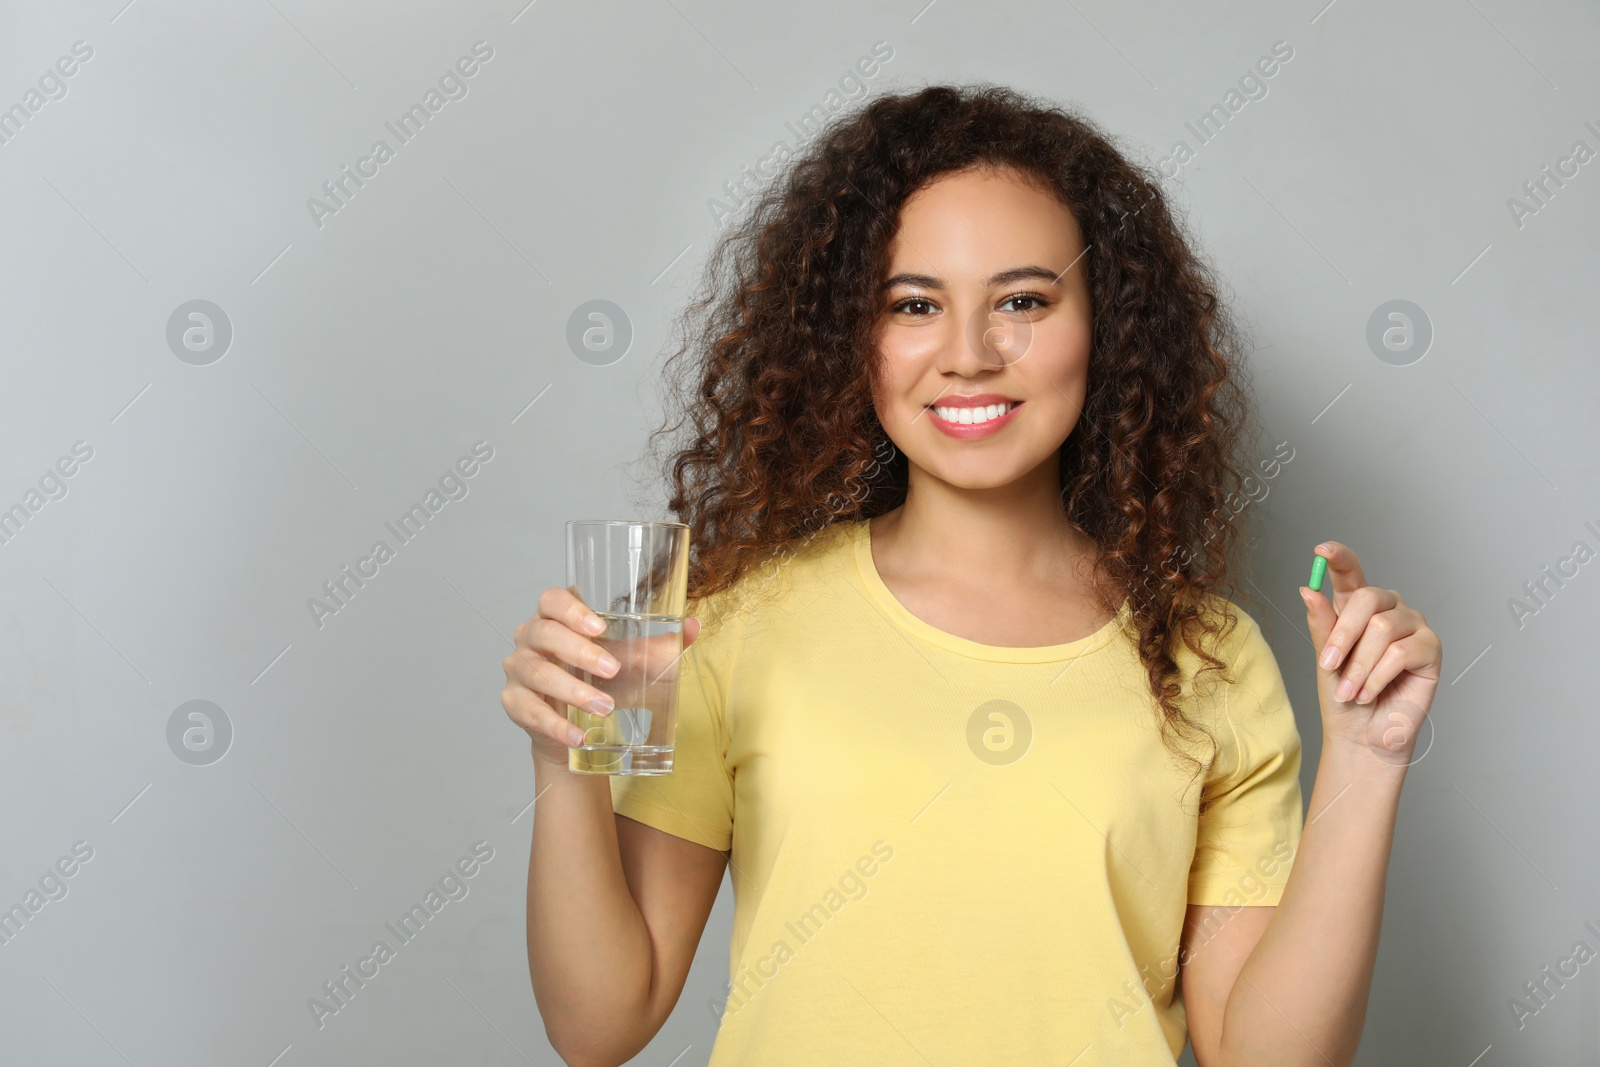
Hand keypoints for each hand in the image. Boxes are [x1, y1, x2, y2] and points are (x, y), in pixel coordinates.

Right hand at [502, 585, 700, 766]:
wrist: (576, 729)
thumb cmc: (600, 682)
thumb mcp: (629, 663)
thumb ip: (656, 646)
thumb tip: (692, 627)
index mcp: (555, 618)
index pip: (551, 599)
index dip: (570, 609)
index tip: (599, 627)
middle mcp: (530, 639)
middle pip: (544, 634)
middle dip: (579, 652)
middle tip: (612, 670)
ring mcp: (518, 670)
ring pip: (538, 673)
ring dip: (573, 692)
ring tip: (606, 708)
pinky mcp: (514, 703)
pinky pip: (530, 711)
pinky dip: (556, 726)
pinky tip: (579, 736)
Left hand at [1298, 541, 1441, 765]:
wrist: (1361, 734)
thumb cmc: (1343, 695)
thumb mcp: (1324, 659)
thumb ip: (1322, 625)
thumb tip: (1308, 590)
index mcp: (1358, 607)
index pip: (1351, 573)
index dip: (1339, 558)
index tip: (1321, 550)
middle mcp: (1388, 609)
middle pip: (1367, 598)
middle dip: (1342, 635)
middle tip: (1328, 666)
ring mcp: (1413, 626)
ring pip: (1382, 628)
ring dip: (1359, 665)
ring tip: (1350, 690)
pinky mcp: (1431, 648)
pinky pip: (1401, 652)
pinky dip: (1378, 677)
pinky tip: (1370, 692)